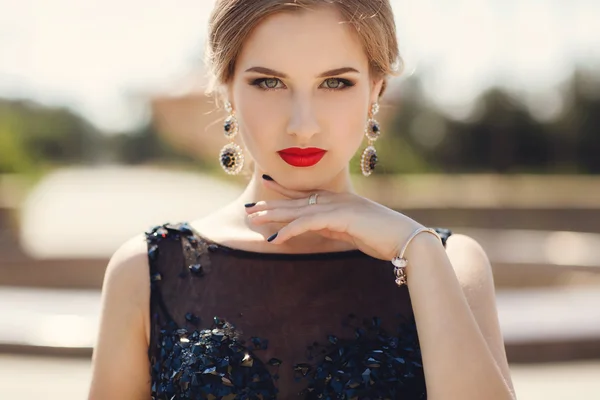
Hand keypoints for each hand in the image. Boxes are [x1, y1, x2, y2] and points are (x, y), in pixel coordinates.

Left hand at [244, 175, 430, 260]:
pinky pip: (309, 223)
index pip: (306, 195)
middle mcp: (335, 200)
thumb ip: (331, 226)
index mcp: (338, 201)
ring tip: (254, 219)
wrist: (404, 239)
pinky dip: (291, 230)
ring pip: (298, 209)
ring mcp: (337, 206)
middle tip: (251, 208)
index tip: (267, 189)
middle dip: (272, 204)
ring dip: (274, 215)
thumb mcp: (350, 230)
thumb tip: (311, 228)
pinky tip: (277, 239)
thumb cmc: (380, 237)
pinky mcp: (340, 217)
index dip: (285, 192)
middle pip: (297, 201)